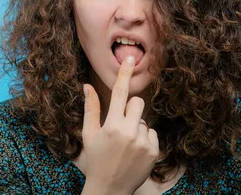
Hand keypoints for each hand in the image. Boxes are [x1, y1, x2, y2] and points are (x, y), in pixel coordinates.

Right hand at [82, 55, 159, 193]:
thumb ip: (90, 108)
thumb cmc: (96, 159)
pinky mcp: (154, 151)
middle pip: (138, 103)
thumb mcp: (89, 134)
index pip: (119, 93)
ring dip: (136, 128)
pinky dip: (145, 140)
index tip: (130, 58)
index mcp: (111, 125)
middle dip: (131, 109)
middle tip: (121, 124)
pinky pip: (152, 134)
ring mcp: (143, 142)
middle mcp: (129, 132)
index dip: (124, 74)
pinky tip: (135, 152)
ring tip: (126, 145)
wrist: (110, 188)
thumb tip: (86, 85)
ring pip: (144, 120)